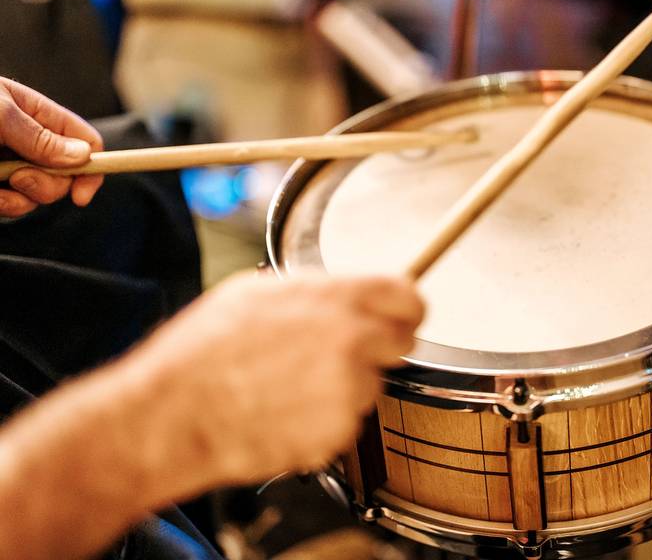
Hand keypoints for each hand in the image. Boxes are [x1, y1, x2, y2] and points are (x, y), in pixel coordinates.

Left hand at [0, 77, 103, 216]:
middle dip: (48, 184)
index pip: (84, 141)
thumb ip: (39, 136)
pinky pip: (14, 205)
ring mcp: (11, 165)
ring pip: (40, 195)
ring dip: (22, 199)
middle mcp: (27, 141)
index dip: (92, 167)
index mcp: (35, 113)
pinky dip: (5, 206)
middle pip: (66, 175)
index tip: (81, 194)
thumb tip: (83, 156)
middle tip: (18, 177)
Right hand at [130, 271, 423, 496]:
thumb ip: (316, 292)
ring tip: (288, 386)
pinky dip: (324, 420)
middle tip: (337, 356)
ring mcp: (348, 390)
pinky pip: (346, 421)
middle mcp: (352, 340)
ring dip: (344, 386)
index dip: (405, 309)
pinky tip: (283, 412)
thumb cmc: (202, 351)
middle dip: (377, 348)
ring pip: (371, 384)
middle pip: (400, 342)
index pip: (409, 297)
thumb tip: (347, 293)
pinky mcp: (337, 432)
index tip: (400, 317)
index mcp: (335, 298)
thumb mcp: (257, 292)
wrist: (171, 416)